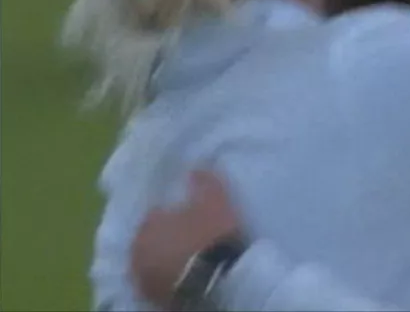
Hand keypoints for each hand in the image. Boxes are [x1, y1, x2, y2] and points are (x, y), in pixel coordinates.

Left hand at [131, 170, 242, 308]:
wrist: (216, 279)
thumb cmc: (211, 234)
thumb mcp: (215, 199)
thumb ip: (203, 181)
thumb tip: (195, 167)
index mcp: (146, 225)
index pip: (155, 215)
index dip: (172, 216)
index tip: (189, 218)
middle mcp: (137, 252)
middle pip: (150, 241)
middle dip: (165, 239)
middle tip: (188, 239)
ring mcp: (143, 280)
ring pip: (153, 264)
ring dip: (166, 261)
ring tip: (189, 261)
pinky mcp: (154, 299)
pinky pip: (162, 284)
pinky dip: (171, 280)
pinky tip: (189, 277)